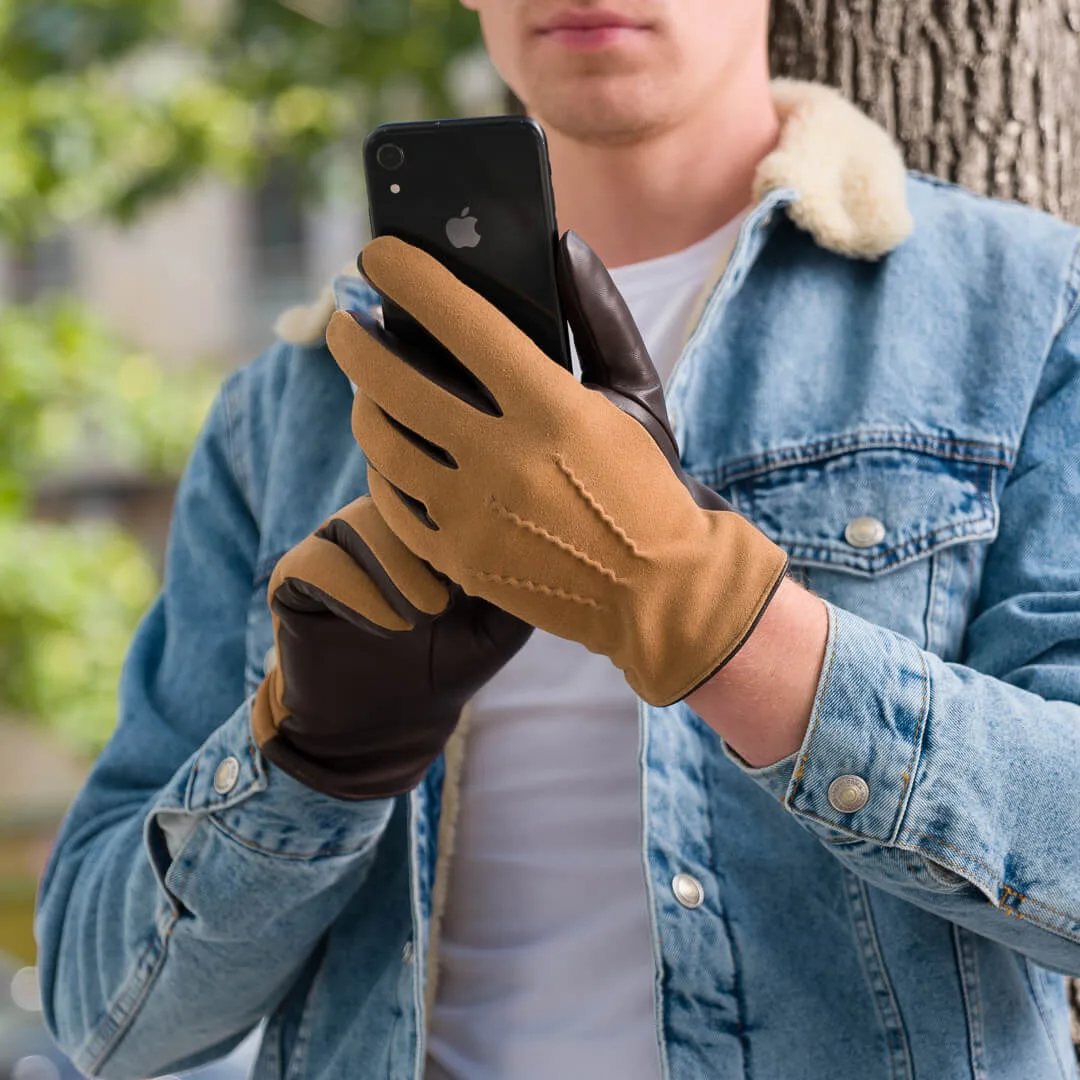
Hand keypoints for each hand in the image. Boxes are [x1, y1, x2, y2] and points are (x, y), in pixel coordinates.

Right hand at [252, 496, 531, 799]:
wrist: (381, 727)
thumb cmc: (444, 669)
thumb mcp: (495, 630)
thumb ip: (518, 586)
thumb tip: (553, 546)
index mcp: (425, 525)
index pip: (442, 487)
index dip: (466, 509)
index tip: (490, 554)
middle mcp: (380, 525)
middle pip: (398, 494)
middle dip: (429, 538)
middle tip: (453, 597)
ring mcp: (335, 547)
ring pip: (357, 521)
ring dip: (394, 568)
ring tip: (421, 617)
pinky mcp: (295, 576)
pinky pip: (315, 561)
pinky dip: (352, 591)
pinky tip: (385, 626)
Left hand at [327, 233, 787, 707]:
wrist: (654, 591)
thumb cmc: (645, 483)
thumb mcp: (637, 394)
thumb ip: (600, 315)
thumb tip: (562, 245)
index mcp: (552, 409)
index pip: (465, 324)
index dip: (412, 280)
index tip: (377, 254)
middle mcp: (504, 460)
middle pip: (398, 385)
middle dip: (356, 341)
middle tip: (343, 319)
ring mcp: (474, 515)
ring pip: (384, 445)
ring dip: (364, 405)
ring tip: (366, 389)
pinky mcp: (459, 560)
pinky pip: (394, 504)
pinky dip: (383, 470)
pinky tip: (390, 454)